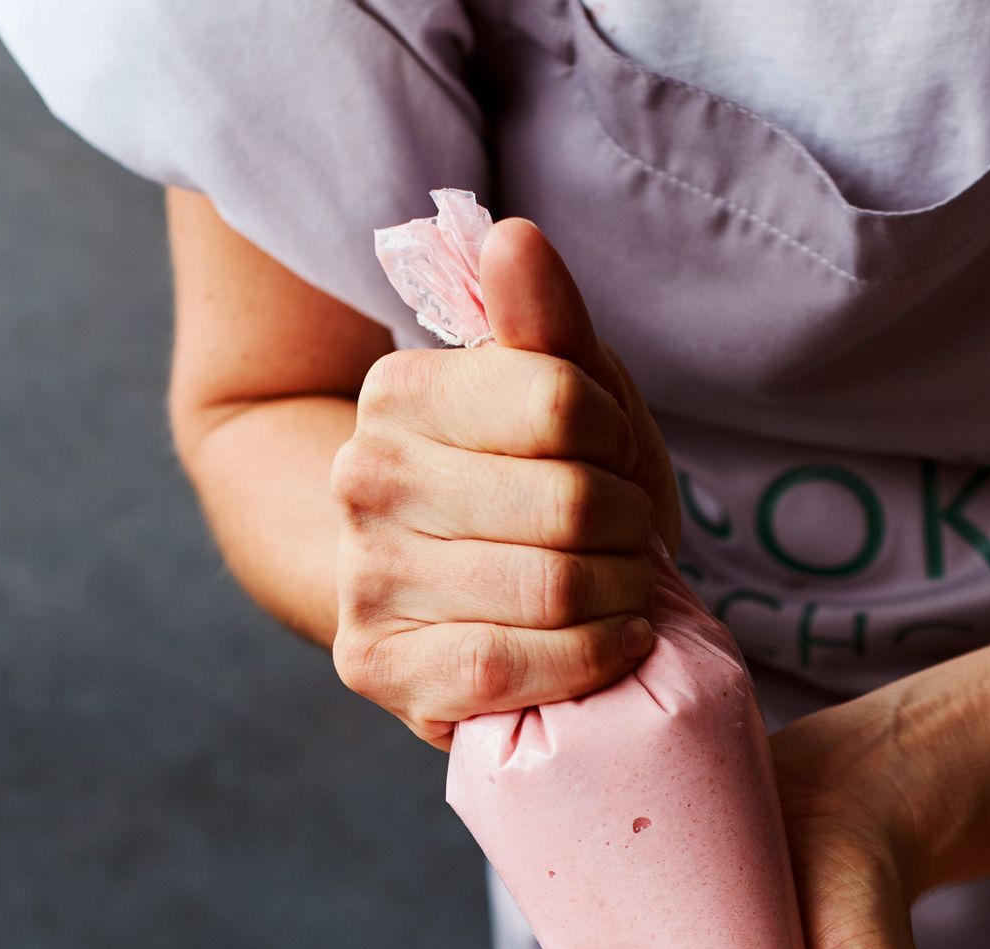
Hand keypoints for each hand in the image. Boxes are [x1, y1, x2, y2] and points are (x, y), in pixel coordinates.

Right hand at [331, 218, 679, 747]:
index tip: (612, 460)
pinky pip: (513, 668)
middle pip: (569, 504)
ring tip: (617, 587)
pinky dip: (589, 658)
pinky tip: (609, 639)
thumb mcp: (565, 402)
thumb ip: (548, 324)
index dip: (616, 442)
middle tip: (623, 538)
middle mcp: (363, 479)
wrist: (467, 609)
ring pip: (550, 589)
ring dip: (620, 595)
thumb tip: (514, 238)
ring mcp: (366, 581)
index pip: (562, 403)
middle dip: (626, 527)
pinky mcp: (380, 668)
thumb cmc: (535, 495)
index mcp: (399, 393)